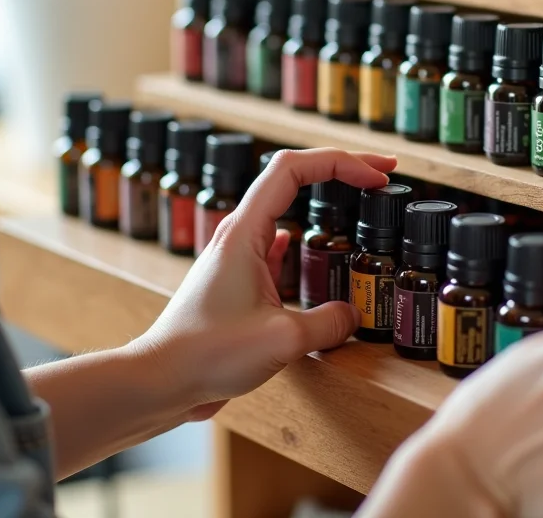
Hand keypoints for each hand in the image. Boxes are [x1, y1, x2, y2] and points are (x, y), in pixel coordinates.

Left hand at [133, 148, 396, 418]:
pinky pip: (277, 250)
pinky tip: (320, 258)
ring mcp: (237, 259)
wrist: (160, 380)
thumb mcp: (282, 339)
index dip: (341, 161)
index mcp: (244, 232)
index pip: (293, 168)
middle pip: (293, 180)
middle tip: (381, 176)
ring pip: (287, 214)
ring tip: (361, 213)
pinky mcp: (238, 285)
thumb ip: (328, 323)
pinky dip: (306, 246)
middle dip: (340, 171)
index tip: (376, 174)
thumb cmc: (205, 354)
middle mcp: (239, 236)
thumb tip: (353, 315)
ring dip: (324, 207)